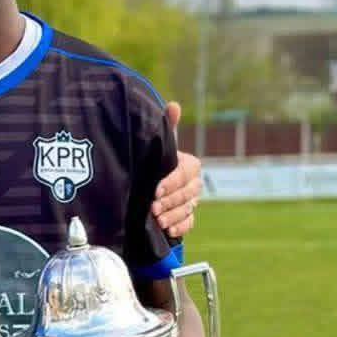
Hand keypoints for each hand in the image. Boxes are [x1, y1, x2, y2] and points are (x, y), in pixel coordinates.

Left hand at [153, 101, 201, 240]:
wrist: (143, 189)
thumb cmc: (152, 164)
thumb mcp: (157, 147)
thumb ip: (166, 129)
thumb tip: (173, 105)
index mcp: (190, 165)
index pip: (186, 173)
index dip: (172, 182)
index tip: (156, 189)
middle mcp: (193, 184)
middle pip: (188, 193)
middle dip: (170, 201)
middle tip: (153, 207)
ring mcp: (191, 202)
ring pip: (187, 209)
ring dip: (173, 215)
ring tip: (157, 220)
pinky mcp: (185, 219)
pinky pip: (188, 224)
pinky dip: (179, 228)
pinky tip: (168, 231)